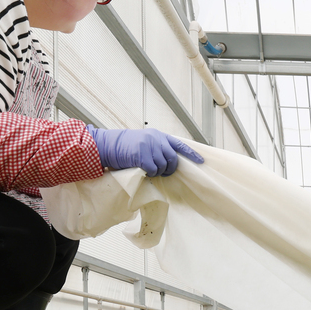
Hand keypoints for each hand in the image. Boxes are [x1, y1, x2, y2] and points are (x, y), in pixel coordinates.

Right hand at [88, 126, 203, 176]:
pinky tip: (142, 170)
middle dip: (170, 168)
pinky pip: (153, 170)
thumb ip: (157, 148)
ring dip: (157, 172)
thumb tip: (169, 161)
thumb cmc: (126, 146)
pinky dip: (149, 174)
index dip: (191, 153)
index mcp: (158, 135)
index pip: (179, 144)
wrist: (108, 144)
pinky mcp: (142, 156)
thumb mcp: (144, 142)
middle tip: (163, 172)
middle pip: (173, 159)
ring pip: (163, 166)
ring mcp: (149, 147)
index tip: (201, 161)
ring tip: (147, 169)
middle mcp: (156, 139)